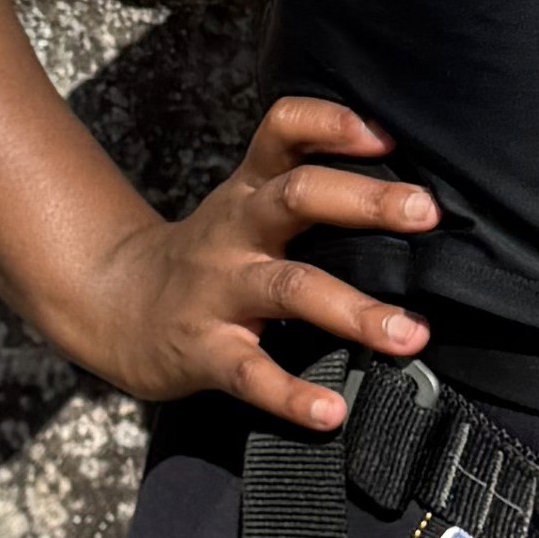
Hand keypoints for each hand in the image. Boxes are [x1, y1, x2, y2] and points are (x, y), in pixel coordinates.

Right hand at [55, 97, 432, 433]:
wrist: (112, 304)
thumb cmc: (207, 255)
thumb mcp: (243, 204)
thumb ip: (306, 188)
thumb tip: (409, 193)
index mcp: (249, 190)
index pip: (283, 132)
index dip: (331, 124)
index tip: (387, 136)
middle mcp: (235, 231)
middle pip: (296, 197)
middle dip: (365, 201)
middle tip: (426, 213)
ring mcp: (218, 290)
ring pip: (289, 288)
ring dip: (354, 310)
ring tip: (408, 334)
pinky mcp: (203, 349)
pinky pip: (250, 372)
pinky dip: (291, 394)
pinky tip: (330, 413)